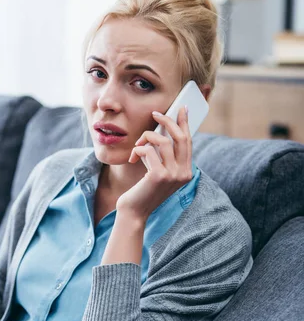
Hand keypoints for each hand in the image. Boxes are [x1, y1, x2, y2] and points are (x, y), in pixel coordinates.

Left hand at [117, 107, 192, 222]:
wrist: (134, 212)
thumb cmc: (143, 190)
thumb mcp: (159, 172)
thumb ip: (165, 156)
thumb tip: (163, 131)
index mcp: (186, 172)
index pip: (188, 142)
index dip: (185, 123)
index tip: (181, 108)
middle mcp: (183, 173)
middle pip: (180, 137)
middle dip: (167, 121)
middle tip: (155, 114)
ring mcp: (173, 175)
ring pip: (163, 141)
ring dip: (146, 137)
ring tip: (137, 145)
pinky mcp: (159, 176)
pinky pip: (148, 150)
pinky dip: (138, 149)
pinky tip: (133, 157)